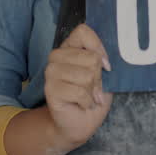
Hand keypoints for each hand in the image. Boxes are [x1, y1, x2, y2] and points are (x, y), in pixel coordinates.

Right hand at [43, 24, 112, 150]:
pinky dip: (87, 101)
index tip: (105, 66)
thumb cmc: (93, 96)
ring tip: (88, 97)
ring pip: (86, 75)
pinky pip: (79, 92)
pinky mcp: (50, 89)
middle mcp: (57, 56)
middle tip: (94, 88)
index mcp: (70, 47)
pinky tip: (82, 104)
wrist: (80, 123)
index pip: (83, 31)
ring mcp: (51, 72)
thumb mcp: (104, 74)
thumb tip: (104, 59)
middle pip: (90, 57)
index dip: (99, 48)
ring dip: (92, 91)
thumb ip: (102, 60)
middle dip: (99, 78)